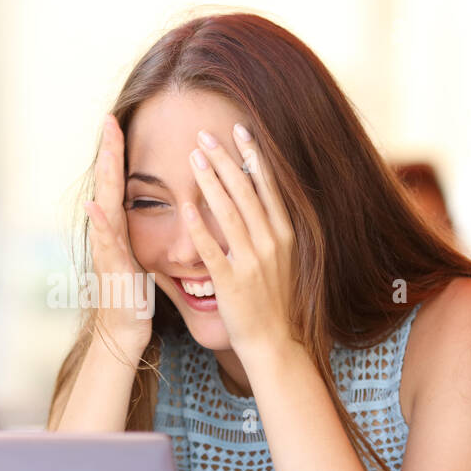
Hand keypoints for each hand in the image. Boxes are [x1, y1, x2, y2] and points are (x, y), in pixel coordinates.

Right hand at [83, 115, 153, 353]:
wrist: (123, 331)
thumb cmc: (133, 294)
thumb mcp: (140, 254)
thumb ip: (139, 230)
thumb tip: (151, 207)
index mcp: (120, 227)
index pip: (120, 181)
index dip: (119, 152)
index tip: (121, 121)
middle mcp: (109, 233)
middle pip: (108, 185)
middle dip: (109, 152)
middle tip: (110, 119)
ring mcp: (107, 249)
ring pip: (104, 206)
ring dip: (104, 177)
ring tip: (105, 149)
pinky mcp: (111, 269)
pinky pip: (104, 243)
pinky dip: (99, 223)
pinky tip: (95, 206)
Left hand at [182, 123, 295, 356]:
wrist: (275, 342)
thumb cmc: (276, 301)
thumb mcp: (282, 258)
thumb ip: (270, 229)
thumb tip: (260, 200)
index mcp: (284, 233)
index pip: (267, 185)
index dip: (253, 155)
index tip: (239, 129)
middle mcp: (271, 242)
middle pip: (246, 191)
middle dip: (225, 159)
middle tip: (205, 135)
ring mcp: (252, 262)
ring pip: (229, 212)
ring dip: (210, 181)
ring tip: (193, 157)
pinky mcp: (232, 282)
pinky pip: (213, 249)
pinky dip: (200, 226)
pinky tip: (187, 206)